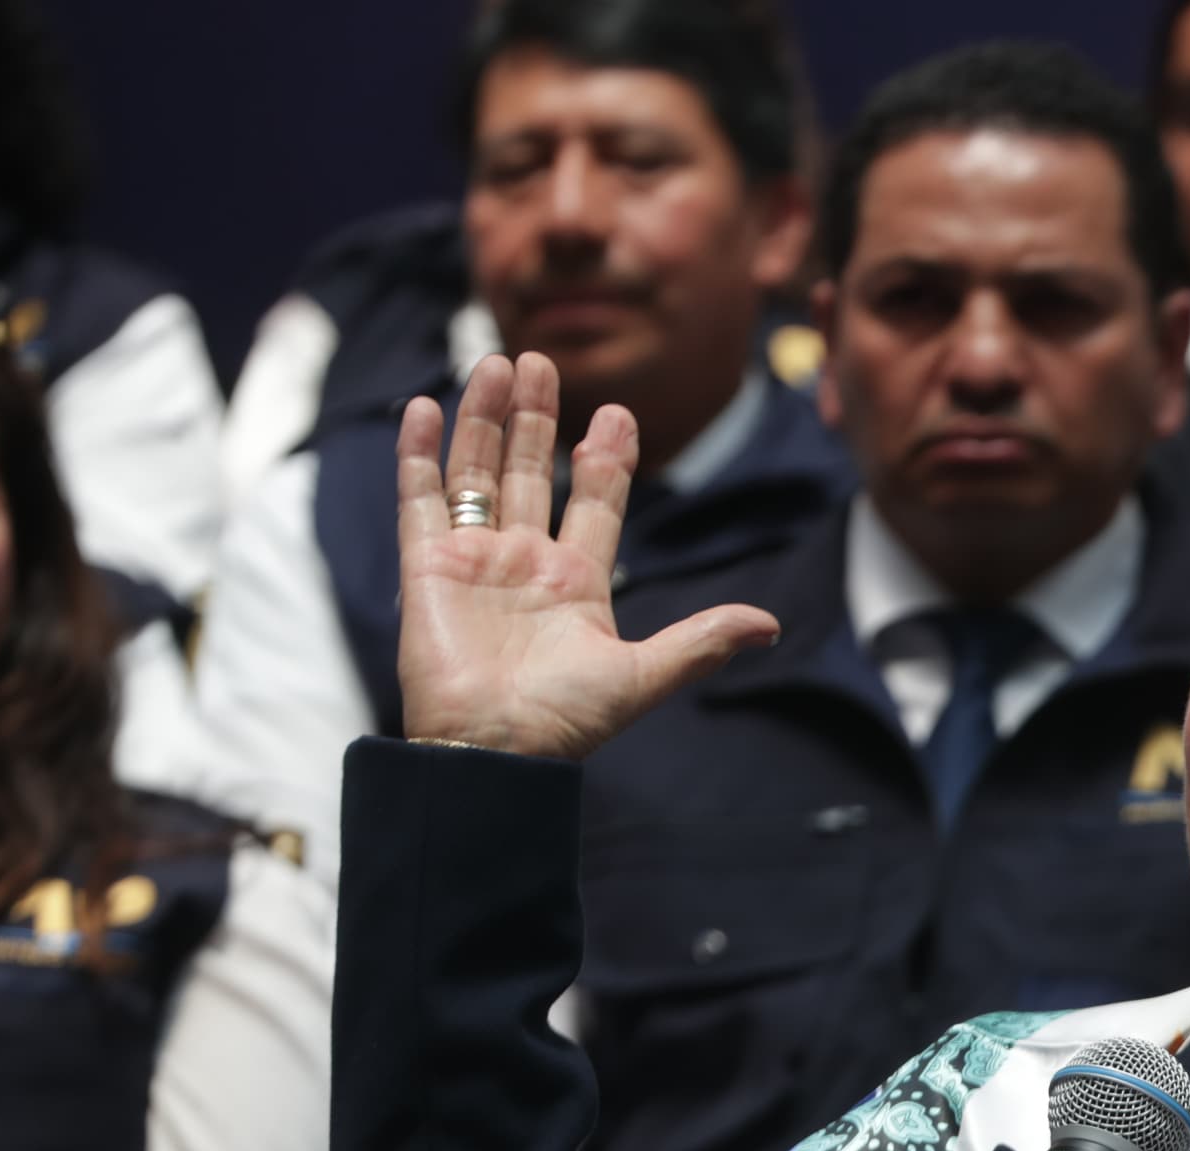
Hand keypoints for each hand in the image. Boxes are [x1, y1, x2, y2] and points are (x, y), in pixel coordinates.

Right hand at [395, 351, 777, 758]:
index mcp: (578, 583)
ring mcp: (474, 561)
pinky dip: (418, 453)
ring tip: (497, 364)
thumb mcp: (643, 674)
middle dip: (539, 419)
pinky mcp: (426, 567)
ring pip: (479, 473)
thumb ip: (702, 641)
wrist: (493, 751)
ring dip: (485, 420)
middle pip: (533, 474)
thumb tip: (771, 624)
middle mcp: (525, 564)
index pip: (596, 504)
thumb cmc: (565, 721)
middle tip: (543, 361)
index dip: (607, 460)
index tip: (618, 413)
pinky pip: (420, 499)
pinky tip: (422, 407)